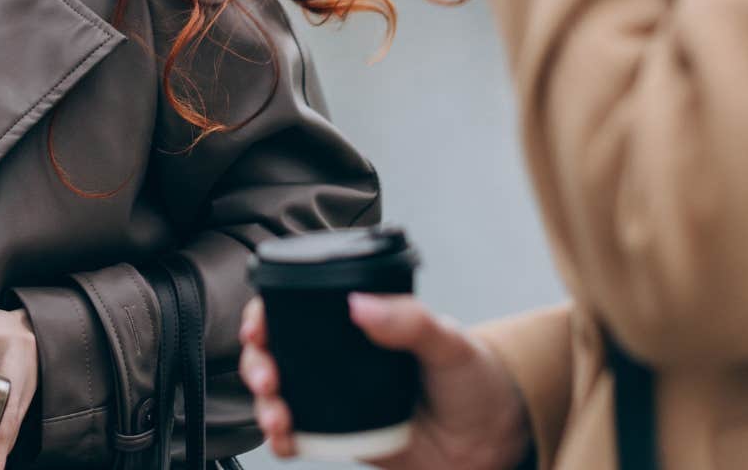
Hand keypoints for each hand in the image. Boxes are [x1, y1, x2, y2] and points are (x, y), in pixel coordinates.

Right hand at [240, 294, 530, 469]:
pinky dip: (280, 440)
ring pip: (277, 394)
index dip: (267, 312)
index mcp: (358, 323)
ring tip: (276, 417)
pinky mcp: (339, 436)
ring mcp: (334, 397)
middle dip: (256, 362)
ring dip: (263, 404)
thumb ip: (410, 321)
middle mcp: (338, 357)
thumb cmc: (474, 380)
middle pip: (274, 350)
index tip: (260, 325)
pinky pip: (297, 437)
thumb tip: (360, 305)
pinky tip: (284, 440)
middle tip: (267, 375)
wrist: (491, 442)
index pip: (298, 306)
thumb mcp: (448, 342)